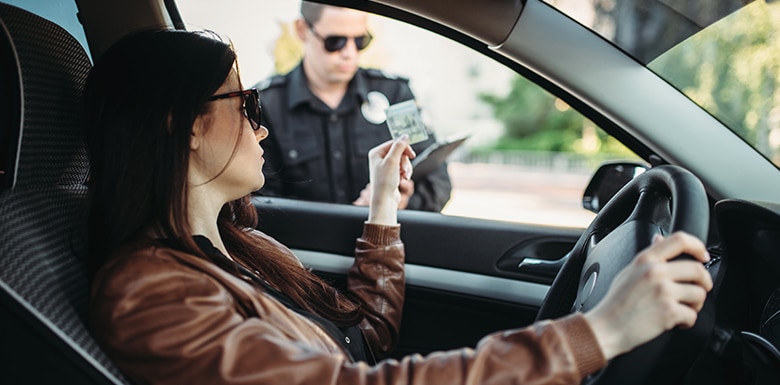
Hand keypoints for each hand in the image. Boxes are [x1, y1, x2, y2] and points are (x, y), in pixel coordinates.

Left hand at [364, 135, 414, 224]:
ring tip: (404, 177)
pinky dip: (405, 173)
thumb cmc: (385, 181)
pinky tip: (403, 180)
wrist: (385, 200)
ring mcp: (386, 166)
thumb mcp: (392, 161)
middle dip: (405, 161)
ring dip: (406, 168)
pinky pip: (402, 168)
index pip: (394, 143)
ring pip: (402, 160)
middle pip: (399, 152)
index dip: (404, 148)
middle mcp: (380, 158)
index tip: (412, 155)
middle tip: (404, 169)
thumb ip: (399, 147)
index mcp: (376, 153)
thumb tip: (405, 135)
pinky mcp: (391, 173)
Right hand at [584, 231, 712, 359]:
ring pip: (699, 293)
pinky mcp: (668, 311)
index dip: (698, 246)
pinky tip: (675, 322)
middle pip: (697, 269)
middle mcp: (655, 272)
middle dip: (704, 282)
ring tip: (683, 309)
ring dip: (696, 304)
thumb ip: (648, 256)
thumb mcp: (629, 271)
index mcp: (645, 259)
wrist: (606, 328)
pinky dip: (687, 321)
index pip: (680, 240)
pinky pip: (692, 315)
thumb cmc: (616, 302)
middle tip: (700, 289)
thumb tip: (660, 239)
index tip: (702, 256)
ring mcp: (662, 291)